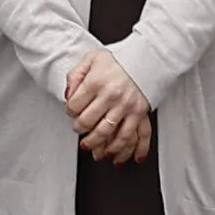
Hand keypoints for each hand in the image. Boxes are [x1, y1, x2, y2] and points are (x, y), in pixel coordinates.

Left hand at [59, 50, 157, 164]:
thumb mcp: (92, 58)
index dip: (69, 111)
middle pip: (87, 122)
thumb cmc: (119, 59)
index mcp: (96, 82)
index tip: (72, 111)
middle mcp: (111, 95)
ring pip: (106, 133)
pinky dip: (123, 150)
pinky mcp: (139, 113)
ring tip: (90, 147)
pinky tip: (116, 157)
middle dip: (79, 129)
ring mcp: (125, 106)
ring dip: (95, 144)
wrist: (146, 58)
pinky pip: (130, 136)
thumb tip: (68, 94)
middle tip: (79, 129)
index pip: (74, 106)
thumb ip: (76, 75)